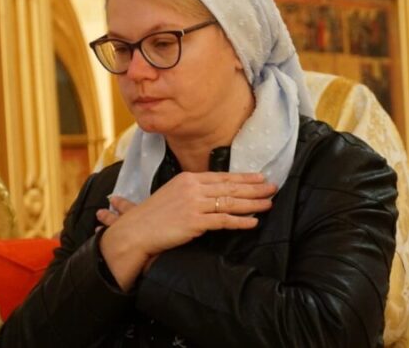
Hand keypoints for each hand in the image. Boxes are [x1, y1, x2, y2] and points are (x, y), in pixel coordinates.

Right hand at [98, 172, 276, 290]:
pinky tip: (254, 222)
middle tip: (272, 187)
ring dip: (253, 203)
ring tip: (269, 203)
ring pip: (230, 202)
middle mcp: (193, 188)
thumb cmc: (150, 216)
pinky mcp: (195, 222)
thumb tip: (205, 193)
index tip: (259, 177)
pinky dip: (241, 221)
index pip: (221, 176)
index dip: (243, 177)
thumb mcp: (170, 195)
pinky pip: (224, 221)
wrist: (136, 231)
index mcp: (187, 179)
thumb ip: (189, 191)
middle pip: (230, 186)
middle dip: (254, 187)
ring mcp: (194, 204)